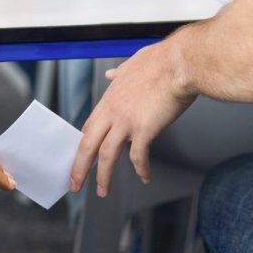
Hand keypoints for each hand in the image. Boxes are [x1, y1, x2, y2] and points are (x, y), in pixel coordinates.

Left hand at [69, 37, 195, 196]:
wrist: (179, 64)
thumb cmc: (160, 61)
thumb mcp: (131, 64)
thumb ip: (119, 73)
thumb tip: (111, 74)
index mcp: (109, 99)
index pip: (89, 126)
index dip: (83, 144)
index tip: (79, 157)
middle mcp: (112, 112)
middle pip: (88, 144)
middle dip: (79, 167)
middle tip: (74, 184)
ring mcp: (126, 122)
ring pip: (106, 155)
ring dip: (103, 176)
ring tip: (102, 191)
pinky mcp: (144, 130)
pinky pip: (138, 157)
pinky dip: (140, 170)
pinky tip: (145, 177)